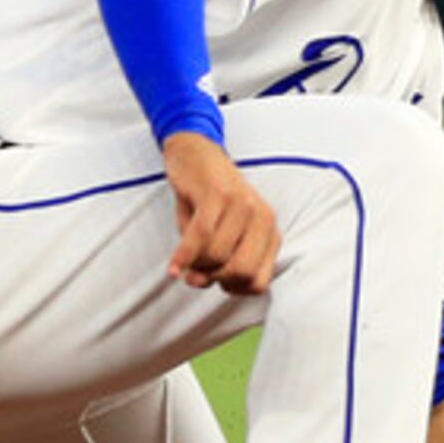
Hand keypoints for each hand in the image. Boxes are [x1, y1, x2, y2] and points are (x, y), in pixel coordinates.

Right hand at [162, 132, 278, 293]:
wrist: (197, 153)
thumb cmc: (209, 201)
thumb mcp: (221, 234)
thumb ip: (217, 262)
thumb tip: (198, 281)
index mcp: (269, 232)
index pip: (258, 282)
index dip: (232, 289)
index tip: (214, 281)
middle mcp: (263, 218)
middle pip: (240, 271)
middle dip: (213, 277)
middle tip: (196, 272)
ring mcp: (242, 204)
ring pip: (216, 256)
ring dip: (195, 263)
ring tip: (186, 255)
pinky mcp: (217, 194)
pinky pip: (199, 236)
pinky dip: (183, 256)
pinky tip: (173, 267)